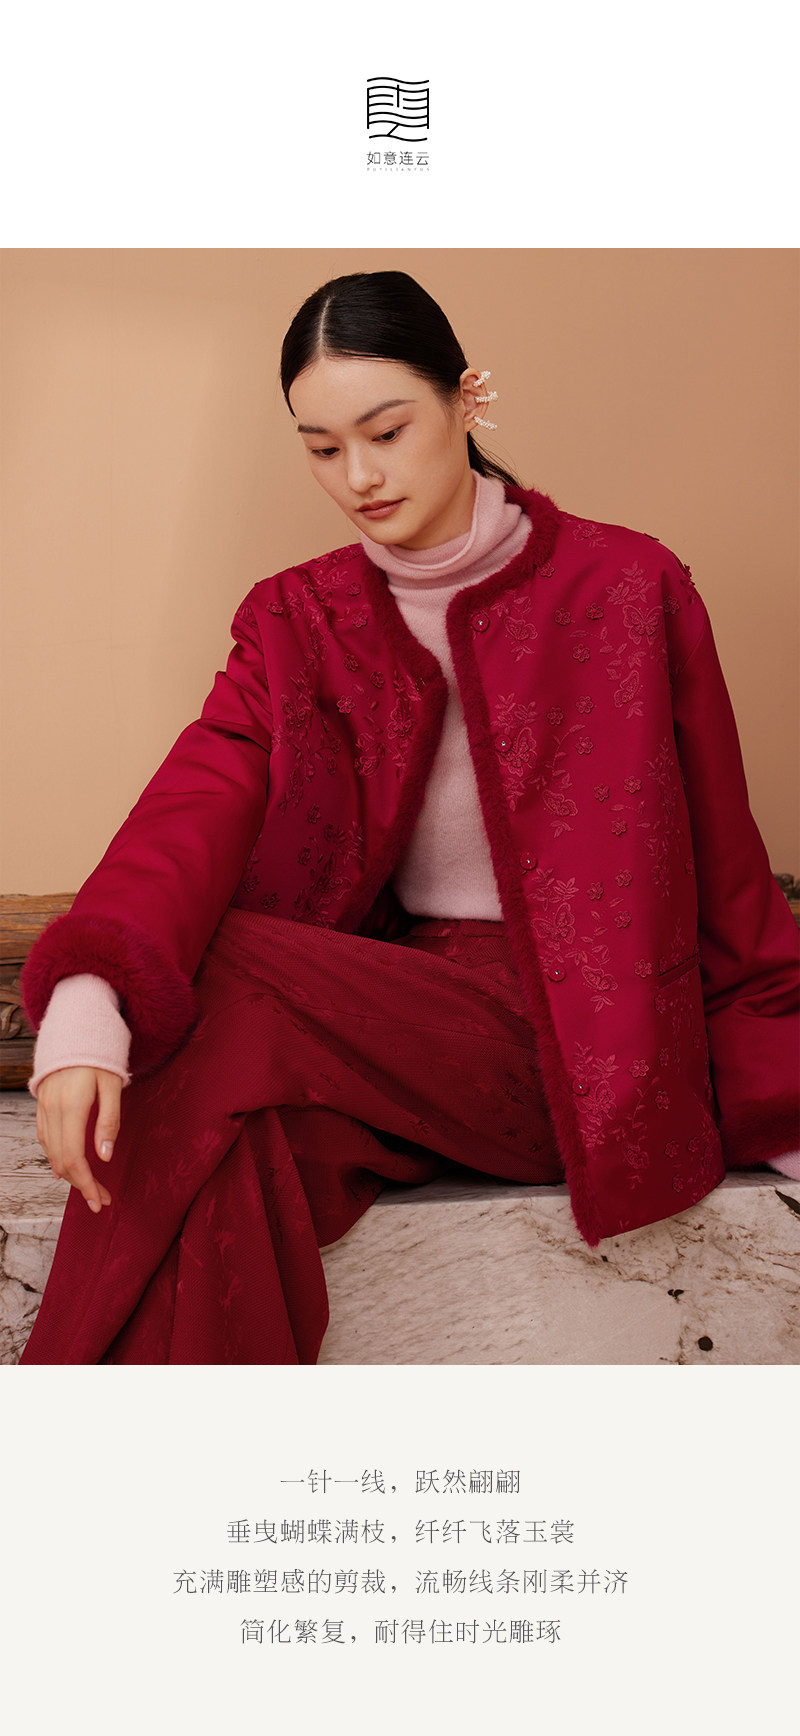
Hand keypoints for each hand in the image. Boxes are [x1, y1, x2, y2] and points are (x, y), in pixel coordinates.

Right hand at [35, 1067, 122, 1212]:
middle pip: (61, 1160)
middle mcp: (53, 1109)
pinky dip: (55, 1156)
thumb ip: (109, 1121)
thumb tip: (104, 1156)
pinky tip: (65, 1168)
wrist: (76, 1027)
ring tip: (89, 1188)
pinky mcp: (42, 1103)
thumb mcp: (113, 1085)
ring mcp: (44, 1106)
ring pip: (50, 1151)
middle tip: (100, 1199)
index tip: (99, 1200)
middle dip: (80, 1185)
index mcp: (72, 1106)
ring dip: (69, 1174)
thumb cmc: (100, 1054)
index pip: (74, 1157)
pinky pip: (45, 1137)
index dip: (86, 1183)